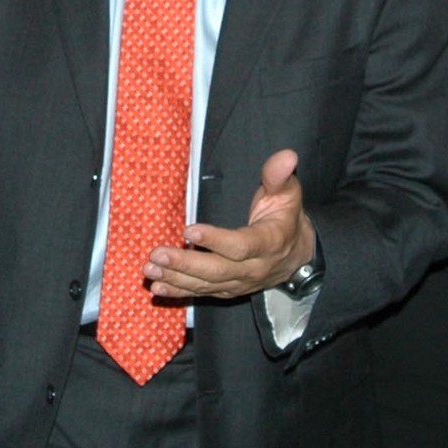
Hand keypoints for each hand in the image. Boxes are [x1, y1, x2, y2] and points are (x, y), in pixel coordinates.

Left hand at [145, 147, 312, 301]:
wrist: (297, 256)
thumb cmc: (286, 218)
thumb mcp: (288, 194)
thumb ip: (279, 176)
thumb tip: (286, 155)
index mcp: (269, 243)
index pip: (241, 245)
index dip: (215, 240)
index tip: (189, 230)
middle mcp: (254, 268)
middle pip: (217, 270)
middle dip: (185, 263)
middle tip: (158, 254)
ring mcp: (240, 282)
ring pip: (206, 284)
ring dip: (176, 278)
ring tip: (150, 269)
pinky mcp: (228, 289)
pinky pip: (203, 293)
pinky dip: (180, 291)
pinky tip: (158, 287)